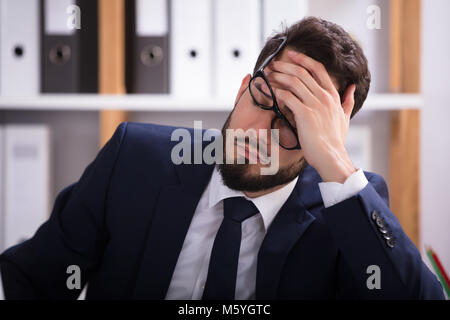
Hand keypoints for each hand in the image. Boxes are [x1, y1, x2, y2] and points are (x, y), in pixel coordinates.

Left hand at [264, 50, 356, 182]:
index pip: (318, 69)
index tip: (292, 54)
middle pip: (303, 72)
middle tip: (273, 64)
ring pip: (295, 82)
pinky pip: (289, 97)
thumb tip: (352, 87)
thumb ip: (347, 100)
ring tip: (269, 75)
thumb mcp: (345, 117)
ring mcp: (315, 104)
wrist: (331, 156)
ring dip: (279, 76)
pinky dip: (279, 92)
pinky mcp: (305, 114)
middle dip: (286, 66)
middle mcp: (325, 97)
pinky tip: (272, 91)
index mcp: (333, 95)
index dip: (304, 59)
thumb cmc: (335, 140)